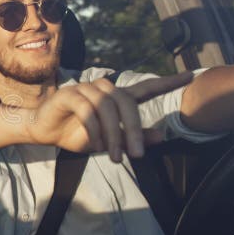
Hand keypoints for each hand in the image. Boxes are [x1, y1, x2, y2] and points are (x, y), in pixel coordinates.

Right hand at [28, 72, 193, 161]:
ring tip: (112, 156)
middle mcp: (103, 88)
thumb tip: (162, 137)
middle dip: (134, 130)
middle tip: (137, 156)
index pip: (145, 88)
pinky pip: (87, 110)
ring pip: (107, 107)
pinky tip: (94, 145)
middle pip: (126, 102)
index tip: (190, 78)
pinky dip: (94, 130)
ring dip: (112, 134)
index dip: (167, 83)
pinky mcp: (68, 94)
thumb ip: (132, 138)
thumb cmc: (76, 134)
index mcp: (116, 98)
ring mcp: (85, 89)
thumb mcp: (108, 142)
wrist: (43, 132)